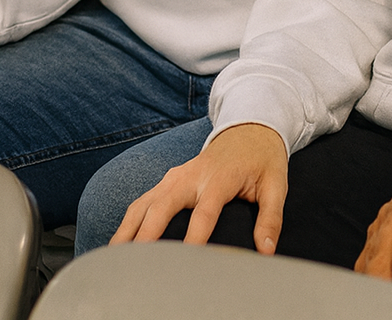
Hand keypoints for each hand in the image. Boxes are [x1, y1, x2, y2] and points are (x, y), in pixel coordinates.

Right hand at [111, 123, 287, 250]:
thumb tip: (266, 250)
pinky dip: (129, 222)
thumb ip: (271, 217)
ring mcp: (175, 177)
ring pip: (145, 203)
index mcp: (219, 178)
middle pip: (163, 204)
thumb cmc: (262, 159)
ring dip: (129, 229)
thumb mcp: (275, 184)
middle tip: (136, 262)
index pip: (204, 211)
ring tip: (116, 258)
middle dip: (147, 233)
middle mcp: (191, 176)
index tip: (186, 260)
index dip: (195, 236)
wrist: (248, 128)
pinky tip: (119, 244)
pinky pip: (142, 202)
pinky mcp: (168, 180)